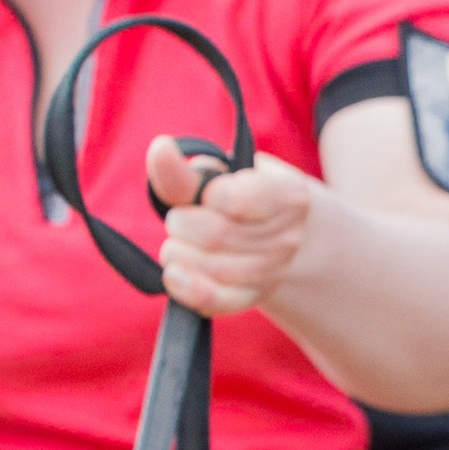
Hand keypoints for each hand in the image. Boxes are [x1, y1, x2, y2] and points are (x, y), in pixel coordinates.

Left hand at [144, 134, 319, 323]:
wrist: (267, 237)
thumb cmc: (236, 199)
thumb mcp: (220, 177)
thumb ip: (187, 170)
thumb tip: (160, 149)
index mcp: (289, 196)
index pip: (236, 201)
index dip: (208, 197)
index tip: (205, 194)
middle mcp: (288, 237)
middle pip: (217, 236)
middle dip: (183, 225)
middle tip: (178, 220)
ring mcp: (273, 272)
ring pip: (214, 268)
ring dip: (179, 254)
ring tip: (176, 243)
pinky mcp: (252, 297)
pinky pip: (218, 300)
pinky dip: (189, 289)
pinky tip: (174, 276)